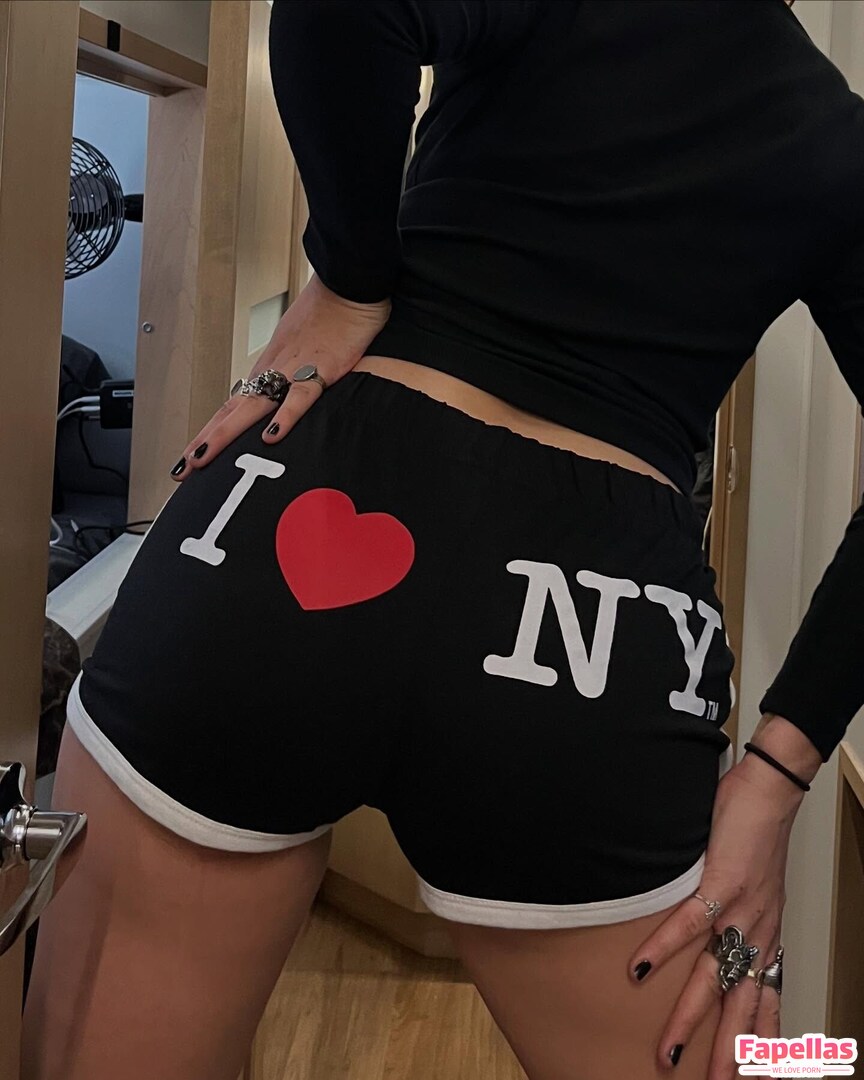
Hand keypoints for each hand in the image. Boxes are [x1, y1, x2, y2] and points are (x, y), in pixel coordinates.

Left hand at [170, 272, 390, 479]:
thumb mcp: (305, 350)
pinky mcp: (321, 369)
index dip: (211, 433)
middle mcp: (272, 371)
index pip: (232, 406)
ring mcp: (293, 370)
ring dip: (225, 435)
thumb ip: (294, 377)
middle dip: (205, 443)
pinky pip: (300, 396)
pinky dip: (285, 416)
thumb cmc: (330, 316)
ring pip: (252, 408)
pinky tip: (272, 435)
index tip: (192, 456)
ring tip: (204, 459)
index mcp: (269, 368)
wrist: (348, 284)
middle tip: (182, 469)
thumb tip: (286, 402)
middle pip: (231, 413)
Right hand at [627, 750, 807, 1077]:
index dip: (756, 1043)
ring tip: (668, 1051)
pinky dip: (661, 948)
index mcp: (767, 936)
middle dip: (724, 1053)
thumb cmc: (756, 832)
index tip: (746, 1076)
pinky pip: (688, 924)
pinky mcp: (722, 883)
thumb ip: (736, 914)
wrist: (770, 791)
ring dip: (690, 1019)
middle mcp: (758, 933)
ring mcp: (741, 911)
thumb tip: (711, 934)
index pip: (764, 1003)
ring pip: (714, 979)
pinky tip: (640, 970)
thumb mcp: (757, 886)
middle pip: (740, 1007)